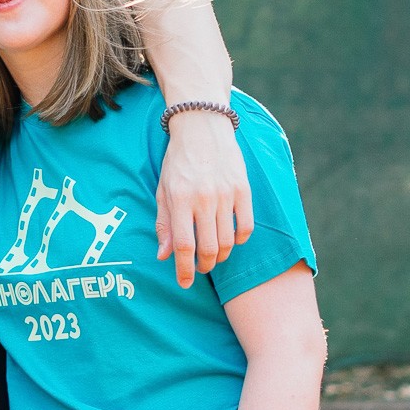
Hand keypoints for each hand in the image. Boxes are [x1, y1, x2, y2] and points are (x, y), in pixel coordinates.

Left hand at [155, 110, 253, 287]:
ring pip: (228, 241)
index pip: (184, 245)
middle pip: (209, 248)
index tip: (185, 282)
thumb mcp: (163, 190)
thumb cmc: (178, 161)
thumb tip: (164, 256)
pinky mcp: (244, 189)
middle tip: (201, 268)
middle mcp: (204, 199)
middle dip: (205, 266)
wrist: (202, 127)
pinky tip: (232, 240)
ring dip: (221, 256)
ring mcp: (226, 194)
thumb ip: (164, 223)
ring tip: (214, 256)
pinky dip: (240, 239)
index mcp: (181, 199)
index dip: (184, 269)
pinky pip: (246, 226)